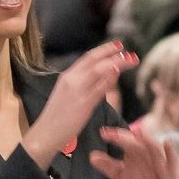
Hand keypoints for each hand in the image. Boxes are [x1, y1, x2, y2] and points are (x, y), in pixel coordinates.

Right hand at [22, 41, 138, 169]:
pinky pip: (99, 88)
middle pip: (94, 60)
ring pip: (99, 70)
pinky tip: (118, 72)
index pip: (87, 58)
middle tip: (129, 52)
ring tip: (131, 60)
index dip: (104, 49)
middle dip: (113, 52)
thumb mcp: (68, 95)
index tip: (118, 45)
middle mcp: (72, 80)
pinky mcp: (83, 104)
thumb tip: (104, 77)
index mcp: (67, 76)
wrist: (46, 132)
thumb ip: (84, 85)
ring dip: (116, 63)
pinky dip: (109, 78)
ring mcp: (77, 91)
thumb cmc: (58, 117)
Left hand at [89, 127, 178, 178]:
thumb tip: (91, 157)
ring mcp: (159, 160)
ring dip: (148, 140)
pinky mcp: (170, 170)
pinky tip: (167, 143)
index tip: (103, 133)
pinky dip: (170, 152)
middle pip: (137, 142)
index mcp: (133, 151)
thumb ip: (107, 166)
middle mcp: (146, 152)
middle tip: (116, 135)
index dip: (114, 136)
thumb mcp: (121, 175)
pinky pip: (172, 160)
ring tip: (140, 132)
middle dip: (127, 138)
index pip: (123, 140)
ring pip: (154, 148)